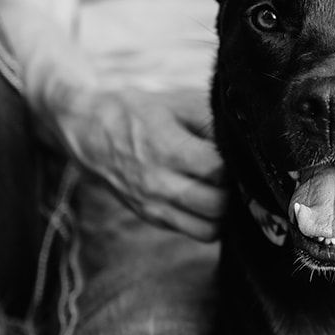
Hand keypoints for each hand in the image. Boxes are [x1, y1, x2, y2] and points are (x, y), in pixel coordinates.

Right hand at [60, 87, 225, 240]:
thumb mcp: (176, 102)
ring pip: (210, 228)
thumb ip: (211, 119)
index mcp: (166, 149)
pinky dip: (212, 221)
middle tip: (239, 173)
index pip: (218, 170)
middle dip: (236, 189)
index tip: (240, 153)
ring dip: (226, 212)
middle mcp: (158, 184)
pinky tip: (212, 199)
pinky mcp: (154, 218)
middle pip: (218, 204)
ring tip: (227, 189)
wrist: (88, 133)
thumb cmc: (137, 113)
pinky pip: (196, 232)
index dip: (237, 162)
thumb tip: (246, 138)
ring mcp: (154, 205)